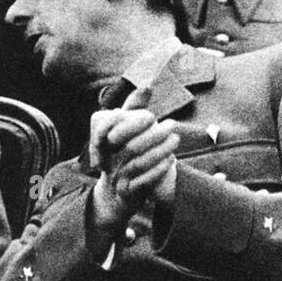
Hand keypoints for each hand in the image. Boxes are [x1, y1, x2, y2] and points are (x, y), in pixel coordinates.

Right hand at [90, 86, 178, 229]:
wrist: (116, 195)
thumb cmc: (122, 156)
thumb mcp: (124, 132)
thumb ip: (133, 109)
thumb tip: (147, 85)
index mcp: (105, 144)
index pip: (111, 132)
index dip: (131, 124)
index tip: (151, 116)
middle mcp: (108, 161)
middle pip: (129, 147)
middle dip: (152, 135)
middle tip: (172, 125)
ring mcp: (116, 177)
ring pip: (137, 164)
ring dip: (159, 151)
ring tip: (177, 140)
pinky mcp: (127, 192)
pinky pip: (142, 182)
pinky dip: (157, 170)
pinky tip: (171, 160)